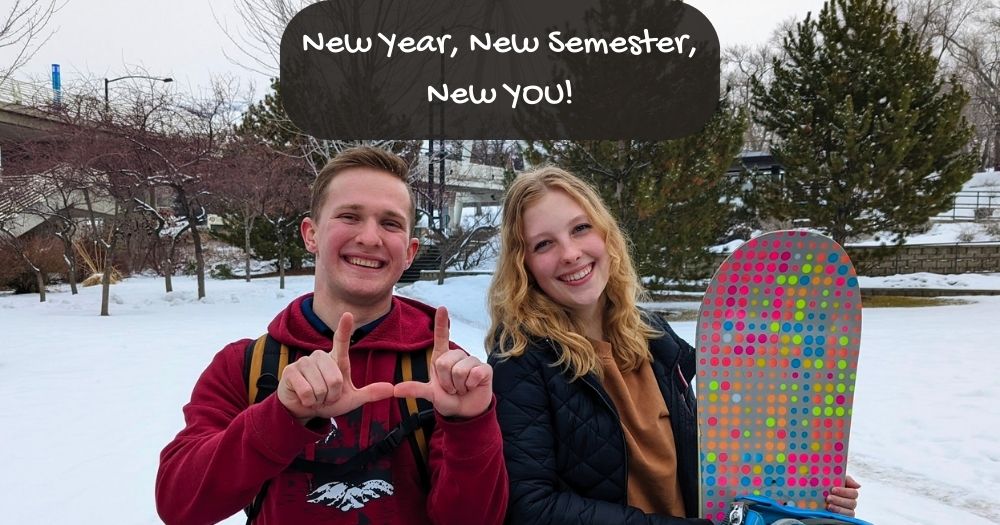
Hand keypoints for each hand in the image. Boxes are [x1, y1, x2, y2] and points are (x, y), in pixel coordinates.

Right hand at [277, 312, 394, 423]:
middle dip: (333, 395)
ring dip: (320, 399)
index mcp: (336, 359)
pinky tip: (304, 398)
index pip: (341, 341)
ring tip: (315, 396)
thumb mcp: (351, 399)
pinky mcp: (290, 371)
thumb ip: (370, 393)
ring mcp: (304, 362)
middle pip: (335, 379)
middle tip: (325, 396)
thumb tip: (391, 388)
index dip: (344, 328)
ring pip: (321, 387)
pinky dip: (309, 401)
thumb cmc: (327, 400)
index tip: (348, 314)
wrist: (303, 411)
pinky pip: (307, 391)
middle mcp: (320, 356)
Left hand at [394, 307, 492, 418]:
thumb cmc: (448, 399)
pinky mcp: (485, 369)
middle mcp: (457, 356)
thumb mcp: (430, 394)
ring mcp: (472, 361)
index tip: (442, 308)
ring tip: (462, 388)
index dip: (441, 323)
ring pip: (459, 370)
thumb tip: (395, 389)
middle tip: (452, 387)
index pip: (441, 337)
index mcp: (442, 358)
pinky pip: (474, 374)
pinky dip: (471, 385)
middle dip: (446, 381)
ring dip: (458, 385)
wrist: (465, 412)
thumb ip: (415, 390)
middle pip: (445, 362)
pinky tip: (473, 387)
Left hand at [826, 474, 860, 516]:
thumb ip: (846, 480)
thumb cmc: (825, 486)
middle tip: (828, 498)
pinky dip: (837, 515)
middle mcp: (850, 502)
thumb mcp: (833, 479)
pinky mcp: (842, 518)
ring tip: (828, 506)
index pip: (853, 493)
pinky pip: (844, 518)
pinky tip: (830, 512)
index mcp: (849, 492)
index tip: (833, 489)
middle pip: (852, 503)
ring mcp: (847, 511)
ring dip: (838, 508)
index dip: (844, 491)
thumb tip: (858, 486)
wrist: (813, 496)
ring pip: (849, 512)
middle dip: (839, 500)